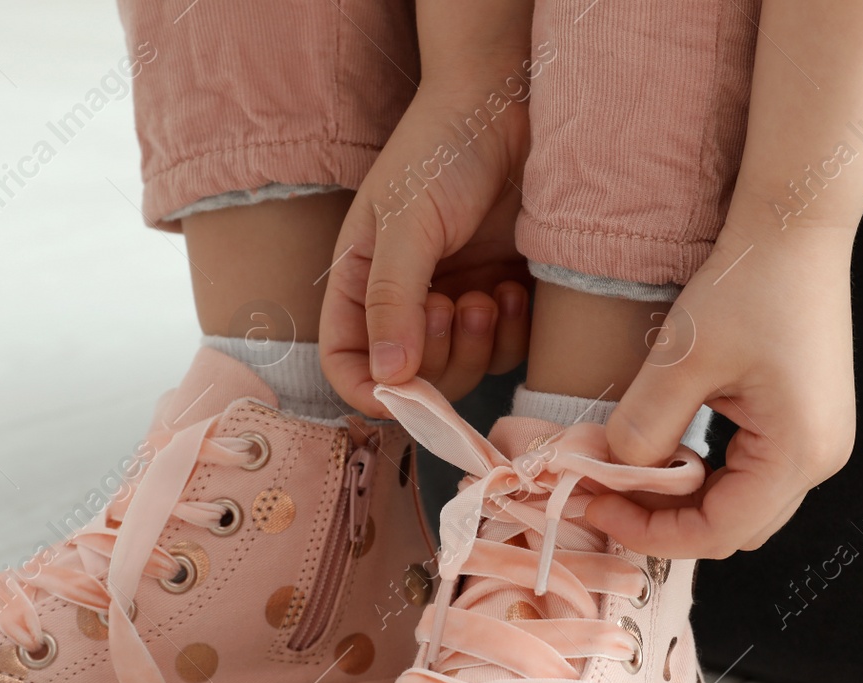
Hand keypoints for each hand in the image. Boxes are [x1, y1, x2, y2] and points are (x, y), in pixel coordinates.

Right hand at [320, 76, 531, 417]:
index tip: (402, 393)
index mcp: (363, 284)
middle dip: (437, 358)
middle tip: (457, 304)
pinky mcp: (503, 301)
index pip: (347, 363)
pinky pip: (507, 353)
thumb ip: (394, 300)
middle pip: (411, 380)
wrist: (512, 108)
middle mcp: (406, 304)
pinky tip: (514, 287)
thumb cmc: (444, 150)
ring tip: (487, 293)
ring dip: (478, 345)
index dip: (368, 391)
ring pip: (463, 372)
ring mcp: (457, 305)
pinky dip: (513, 333)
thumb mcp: (407, 221)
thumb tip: (388, 378)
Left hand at [587, 228, 857, 558]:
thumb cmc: (749, 282)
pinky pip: (751, 473)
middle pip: (734, 529)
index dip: (651, 533)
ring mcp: (818, 440)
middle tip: (606, 495)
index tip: (597, 508)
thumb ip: (645, 426)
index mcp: (799, 453)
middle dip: (666, 522)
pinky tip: (668, 450)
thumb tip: (613, 472)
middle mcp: (820, 458)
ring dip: (685, 501)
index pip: (718, 532)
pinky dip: (706, 474)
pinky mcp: (807, 421)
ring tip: (629, 473)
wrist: (794, 226)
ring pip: (742, 505)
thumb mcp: (683, 358)